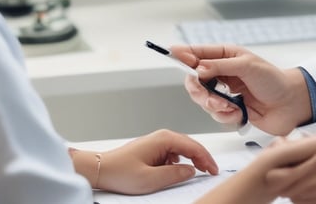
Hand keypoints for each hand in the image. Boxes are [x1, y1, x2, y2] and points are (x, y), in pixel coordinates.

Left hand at [75, 129, 218, 194]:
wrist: (101, 168)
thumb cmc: (121, 171)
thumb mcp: (150, 179)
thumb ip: (174, 175)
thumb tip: (191, 170)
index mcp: (163, 139)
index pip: (193, 147)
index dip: (206, 159)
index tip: (214, 171)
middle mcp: (161, 136)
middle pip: (189, 145)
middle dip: (202, 158)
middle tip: (211, 172)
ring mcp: (157, 141)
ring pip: (182, 148)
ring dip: (192, 159)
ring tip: (199, 171)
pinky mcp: (152, 148)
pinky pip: (173, 152)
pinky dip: (181, 160)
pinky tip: (180, 169)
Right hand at [170, 44, 312, 134]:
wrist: (291, 104)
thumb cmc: (274, 80)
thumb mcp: (248, 66)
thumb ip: (221, 67)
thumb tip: (198, 68)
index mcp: (225, 56)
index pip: (197, 53)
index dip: (183, 54)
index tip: (171, 54)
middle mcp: (221, 73)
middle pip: (194, 80)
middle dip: (199, 91)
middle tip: (210, 97)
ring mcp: (224, 92)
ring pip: (202, 100)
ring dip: (215, 106)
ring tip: (231, 108)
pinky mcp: (230, 110)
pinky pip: (215, 115)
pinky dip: (226, 116)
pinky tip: (239, 114)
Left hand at [260, 133, 315, 202]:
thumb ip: (297, 148)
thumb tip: (279, 149)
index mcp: (307, 169)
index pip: (273, 175)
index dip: (274, 165)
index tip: (281, 157)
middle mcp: (310, 188)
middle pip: (281, 187)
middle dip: (283, 175)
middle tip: (295, 163)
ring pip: (293, 196)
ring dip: (295, 185)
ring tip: (309, 171)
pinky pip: (307, 202)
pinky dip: (307, 194)